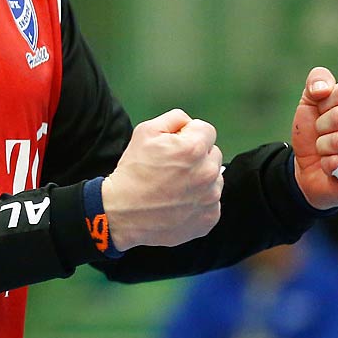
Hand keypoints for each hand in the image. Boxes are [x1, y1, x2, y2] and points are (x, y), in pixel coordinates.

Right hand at [102, 109, 223, 248]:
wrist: (123, 214)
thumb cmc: (133, 172)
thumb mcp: (145, 131)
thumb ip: (174, 118)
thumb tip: (189, 123)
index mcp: (194, 148)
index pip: (206, 130)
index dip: (188, 135)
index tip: (174, 147)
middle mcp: (207, 173)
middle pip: (213, 154)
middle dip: (197, 156)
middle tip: (173, 167)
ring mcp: (210, 198)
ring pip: (214, 178)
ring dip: (201, 179)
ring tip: (175, 186)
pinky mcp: (209, 218)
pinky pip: (212, 202)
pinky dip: (199, 201)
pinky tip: (179, 202)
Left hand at [290, 67, 337, 209]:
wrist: (308, 168)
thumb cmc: (316, 132)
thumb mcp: (311, 101)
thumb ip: (318, 80)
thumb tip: (322, 89)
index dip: (324, 103)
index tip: (324, 113)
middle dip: (322, 126)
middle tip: (324, 134)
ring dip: (323, 147)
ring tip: (328, 151)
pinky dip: (327, 165)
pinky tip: (333, 168)